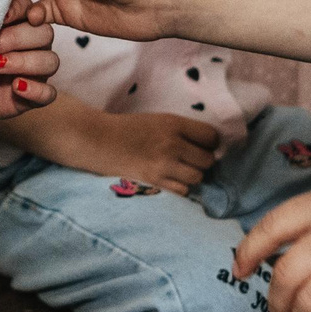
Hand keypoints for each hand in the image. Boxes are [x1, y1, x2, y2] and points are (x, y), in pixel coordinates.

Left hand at [0, 0, 59, 122]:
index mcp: (17, 24)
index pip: (30, 8)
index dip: (20, 9)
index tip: (2, 16)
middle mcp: (32, 44)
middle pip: (45, 33)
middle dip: (19, 37)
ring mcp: (36, 71)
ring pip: (50, 60)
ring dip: (25, 61)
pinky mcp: (35, 96)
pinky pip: (49, 93)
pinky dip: (36, 89)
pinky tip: (16, 87)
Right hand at [42, 108, 221, 195]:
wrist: (98, 140)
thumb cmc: (128, 129)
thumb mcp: (158, 120)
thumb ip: (182, 131)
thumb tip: (208, 146)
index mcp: (174, 124)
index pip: (211, 137)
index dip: (210, 143)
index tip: (202, 146)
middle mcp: (172, 144)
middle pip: (208, 160)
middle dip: (202, 161)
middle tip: (190, 161)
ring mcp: (163, 164)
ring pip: (198, 177)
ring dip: (192, 176)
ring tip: (180, 171)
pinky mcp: (154, 181)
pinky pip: (183, 191)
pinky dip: (180, 188)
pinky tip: (170, 181)